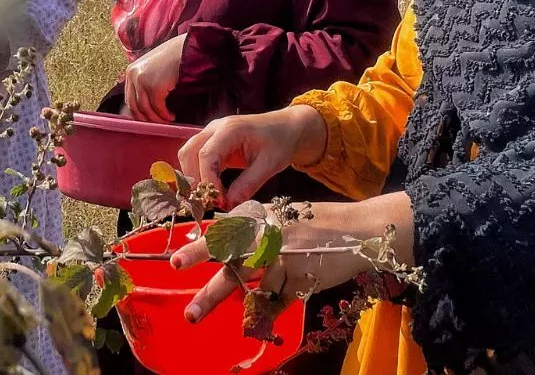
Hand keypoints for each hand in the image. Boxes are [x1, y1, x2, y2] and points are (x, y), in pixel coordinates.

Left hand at [123, 33, 187, 121]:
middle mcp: (133, 75)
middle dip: (146, 119)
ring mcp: (142, 80)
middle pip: (134, 106)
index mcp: (130, 71)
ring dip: (157, 119)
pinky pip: (158, 107)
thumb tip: (144, 106)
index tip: (148, 120)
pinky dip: (164, 115)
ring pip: (146, 109)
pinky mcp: (155, 86)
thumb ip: (145, 82)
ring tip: (167, 120)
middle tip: (157, 125)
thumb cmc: (173, 59)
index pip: (129, 98)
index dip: (138, 112)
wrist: (187, 48)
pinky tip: (171, 116)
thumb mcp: (153, 68)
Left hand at [168, 195, 412, 322]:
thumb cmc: (317, 223)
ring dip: (217, 300)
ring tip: (193, 314)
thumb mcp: (282, 215)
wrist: (359, 231)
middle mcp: (272, 236)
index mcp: (264, 218)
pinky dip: (263, 311)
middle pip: (231, 251)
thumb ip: (253, 227)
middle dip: (202, 261)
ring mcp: (286, 260)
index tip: (175, 259)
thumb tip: (217, 236)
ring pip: (247, 284)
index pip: (227, 229)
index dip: (201, 244)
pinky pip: (274, 302)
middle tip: (175, 267)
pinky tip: (252, 319)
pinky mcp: (301, 281)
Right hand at [177, 105, 327, 207]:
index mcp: (230, 129)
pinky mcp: (213, 142)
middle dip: (194, 179)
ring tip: (210, 198)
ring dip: (193, 177)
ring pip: (188, 154)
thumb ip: (248, 184)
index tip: (218, 201)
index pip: (206, 155)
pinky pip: (196, 157)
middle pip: (189, 152)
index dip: (208, 180)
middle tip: (208, 202)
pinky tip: (213, 190)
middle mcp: (215, 128)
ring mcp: (211, 134)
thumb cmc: (281, 141)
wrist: (286, 128)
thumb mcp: (270, 165)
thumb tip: (229, 205)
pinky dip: (199, 174)